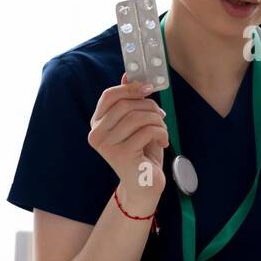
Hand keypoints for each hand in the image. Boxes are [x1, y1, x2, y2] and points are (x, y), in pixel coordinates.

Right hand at [87, 72, 168, 213]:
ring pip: (138, 116)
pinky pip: (147, 131)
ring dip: (157, 121)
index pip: (109, 96)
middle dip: (150, 107)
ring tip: (162, 131)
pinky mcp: (121, 155)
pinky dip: (161, 133)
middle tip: (161, 116)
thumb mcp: (136, 125)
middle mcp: (96, 134)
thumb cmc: (141, 153)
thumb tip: (128, 75)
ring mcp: (106, 145)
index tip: (150, 89)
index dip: (131, 88)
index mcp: (97, 124)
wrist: (144, 185)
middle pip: (126, 104)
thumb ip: (130, 102)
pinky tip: (163, 142)